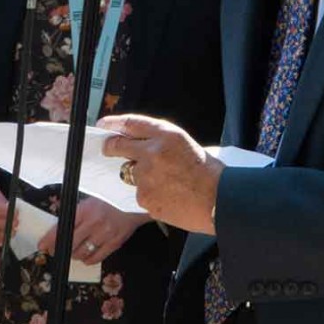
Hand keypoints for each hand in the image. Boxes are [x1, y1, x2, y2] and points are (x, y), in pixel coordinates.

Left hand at [37, 197, 148, 266]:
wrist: (132, 204)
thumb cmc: (108, 201)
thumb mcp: (89, 202)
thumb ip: (75, 215)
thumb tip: (58, 231)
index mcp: (85, 209)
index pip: (63, 226)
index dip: (50, 238)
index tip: (42, 245)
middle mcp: (94, 222)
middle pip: (70, 243)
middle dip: (61, 248)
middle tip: (57, 250)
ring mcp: (105, 233)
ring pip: (82, 253)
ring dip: (75, 254)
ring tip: (75, 250)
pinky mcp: (115, 243)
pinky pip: (95, 258)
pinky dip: (88, 260)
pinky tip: (86, 255)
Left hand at [100, 114, 221, 233]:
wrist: (219, 200)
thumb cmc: (210, 173)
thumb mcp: (186, 144)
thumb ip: (162, 142)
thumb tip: (139, 146)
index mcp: (166, 135)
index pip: (131, 123)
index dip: (114, 123)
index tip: (104, 124)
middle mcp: (152, 152)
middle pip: (118, 146)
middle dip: (111, 148)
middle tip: (109, 150)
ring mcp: (146, 176)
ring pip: (131, 175)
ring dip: (142, 178)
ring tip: (167, 184)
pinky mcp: (144, 197)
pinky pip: (140, 195)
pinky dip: (150, 196)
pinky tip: (169, 197)